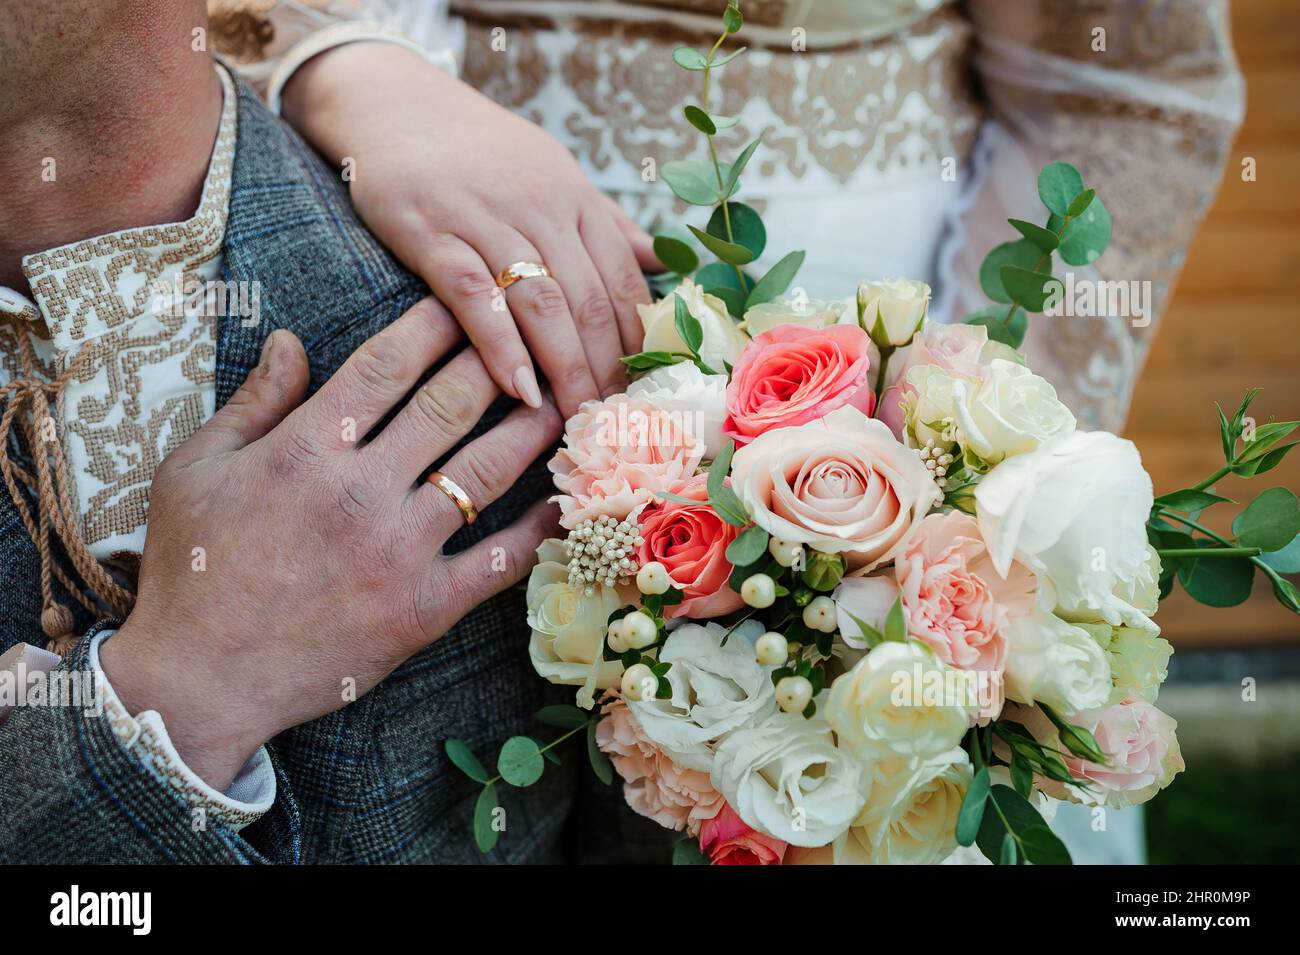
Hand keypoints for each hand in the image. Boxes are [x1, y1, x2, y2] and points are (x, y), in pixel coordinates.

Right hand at [101, 299, 561, 789]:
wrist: (200, 680)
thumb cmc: (191, 570)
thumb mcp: (197, 471)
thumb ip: (254, 402)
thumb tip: (291, 339)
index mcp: (305, 450)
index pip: (388, 365)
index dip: (435, 324)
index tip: (469, 302)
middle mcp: (362, 492)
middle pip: (450, 405)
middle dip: (496, 361)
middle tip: (534, 337)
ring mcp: (399, 551)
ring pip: (484, 472)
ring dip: (531, 430)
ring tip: (565, 400)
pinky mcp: (424, 608)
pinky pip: (497, 561)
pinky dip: (538, 529)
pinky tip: (566, 500)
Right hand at [281, 41, 661, 417]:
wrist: (391, 102)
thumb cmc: (478, 151)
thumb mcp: (551, 172)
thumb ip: (604, 222)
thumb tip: (660, 264)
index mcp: (573, 198)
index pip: (622, 282)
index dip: (638, 344)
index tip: (646, 394)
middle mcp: (538, 207)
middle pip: (588, 301)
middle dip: (607, 370)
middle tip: (617, 424)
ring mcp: (484, 219)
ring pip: (541, 304)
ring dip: (565, 369)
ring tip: (578, 419)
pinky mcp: (429, 232)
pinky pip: (473, 296)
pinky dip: (500, 346)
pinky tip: (518, 389)